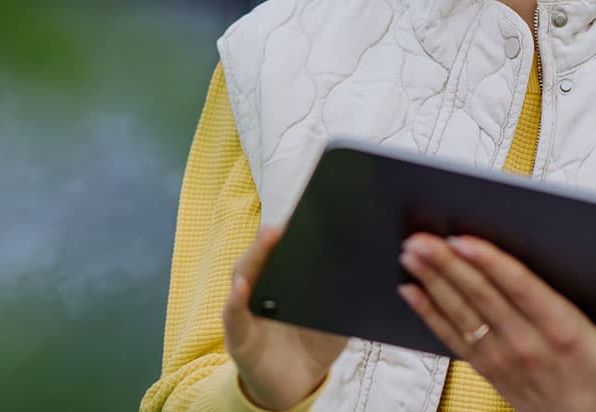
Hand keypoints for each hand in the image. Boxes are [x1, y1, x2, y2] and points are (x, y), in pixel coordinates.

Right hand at [223, 225, 347, 410]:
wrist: (299, 384)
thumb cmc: (316, 342)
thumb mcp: (336, 317)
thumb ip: (345, 296)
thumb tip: (363, 269)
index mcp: (285, 277)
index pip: (284, 247)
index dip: (291, 229)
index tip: (304, 211)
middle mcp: (262, 287)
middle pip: (261, 256)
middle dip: (271, 237)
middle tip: (283, 222)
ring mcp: (246, 310)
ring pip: (243, 276)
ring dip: (253, 257)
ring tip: (267, 238)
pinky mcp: (238, 337)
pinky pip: (232, 316)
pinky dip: (234, 302)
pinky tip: (241, 288)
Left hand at [397, 234, 595, 411]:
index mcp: (563, 332)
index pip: (520, 290)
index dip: (490, 263)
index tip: (464, 239)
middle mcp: (528, 344)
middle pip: (482, 297)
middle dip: (448, 265)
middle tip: (421, 238)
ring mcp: (504, 359)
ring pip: (462, 314)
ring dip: (433, 282)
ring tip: (410, 254)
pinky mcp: (488, 369)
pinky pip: (453, 338)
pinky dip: (429, 313)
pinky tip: (410, 290)